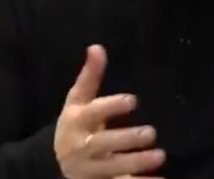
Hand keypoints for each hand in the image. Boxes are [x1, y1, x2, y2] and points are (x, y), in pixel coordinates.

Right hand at [54, 45, 165, 178]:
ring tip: (160, 155)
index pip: (92, 112)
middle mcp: (80, 146)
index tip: (133, 100)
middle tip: (151, 132)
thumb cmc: (75, 123)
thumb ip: (90, 76)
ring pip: (112, 168)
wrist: (53, 161)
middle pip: (102, 144)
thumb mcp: (78, 99)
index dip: (111, 106)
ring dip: (136, 163)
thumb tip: (97, 47)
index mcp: (76, 121)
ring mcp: (89, 169)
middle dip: (126, 139)